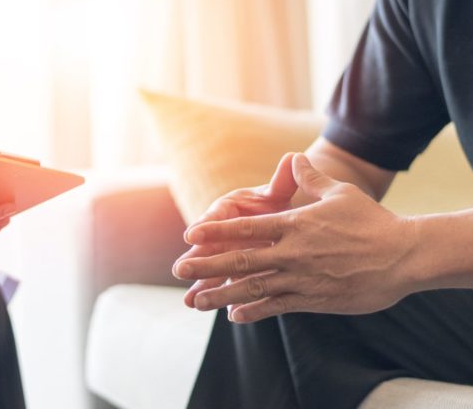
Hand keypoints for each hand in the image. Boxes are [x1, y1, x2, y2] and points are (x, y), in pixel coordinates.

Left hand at [174, 153, 418, 321]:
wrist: (403, 256)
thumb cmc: (372, 221)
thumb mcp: (340, 193)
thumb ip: (311, 178)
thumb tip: (294, 158)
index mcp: (295, 225)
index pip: (246, 228)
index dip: (215, 232)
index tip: (190, 235)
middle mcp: (293, 253)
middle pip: (240, 260)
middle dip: (206, 265)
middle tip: (179, 269)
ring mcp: (302, 279)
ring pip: (253, 288)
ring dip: (221, 294)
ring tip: (195, 301)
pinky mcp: (314, 300)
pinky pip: (277, 307)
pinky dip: (254, 311)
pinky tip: (234, 315)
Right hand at [175, 153, 299, 307]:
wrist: (286, 219)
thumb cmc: (277, 201)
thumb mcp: (279, 192)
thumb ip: (283, 180)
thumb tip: (292, 158)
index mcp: (230, 209)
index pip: (216, 217)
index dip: (205, 225)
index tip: (192, 234)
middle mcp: (224, 232)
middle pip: (208, 247)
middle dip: (196, 260)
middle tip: (180, 271)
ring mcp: (229, 254)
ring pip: (215, 271)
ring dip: (203, 286)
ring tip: (190, 302)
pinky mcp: (237, 272)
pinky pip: (231, 286)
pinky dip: (227, 299)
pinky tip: (225, 313)